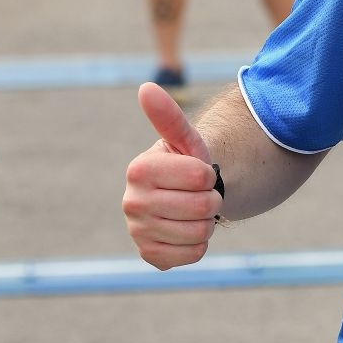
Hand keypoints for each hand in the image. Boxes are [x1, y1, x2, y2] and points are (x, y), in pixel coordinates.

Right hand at [122, 82, 222, 269]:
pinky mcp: (150, 255)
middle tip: (199, 193)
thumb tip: (146, 87)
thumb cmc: (186, 163)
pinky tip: (187, 230)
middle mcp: (131, 203)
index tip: (198, 172)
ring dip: (206, 221)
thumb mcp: (184, 140)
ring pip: (200, 233)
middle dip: (211, 199)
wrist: (184, 196)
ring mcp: (138, 231)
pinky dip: (200, 244)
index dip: (209, 174)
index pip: (201, 176)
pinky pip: (193, 254)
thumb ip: (169, 117)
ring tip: (192, 210)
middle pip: (202, 207)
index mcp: (139, 169)